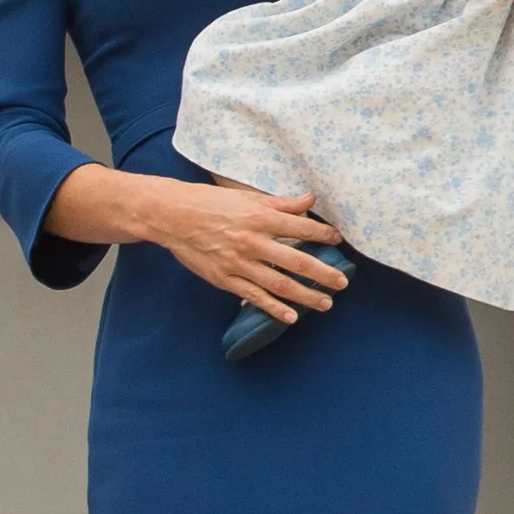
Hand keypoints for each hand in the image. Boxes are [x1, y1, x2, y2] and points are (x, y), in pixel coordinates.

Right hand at [146, 181, 347, 325]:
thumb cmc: (208, 202)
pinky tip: (291, 316)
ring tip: (325, 303)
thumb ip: (280, 202)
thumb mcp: (245, 197)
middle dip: (323, 273)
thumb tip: (309, 201)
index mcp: (259, 217)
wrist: (171, 215)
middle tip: (343, 282)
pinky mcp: (224, 278)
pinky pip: (253, 296)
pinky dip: (273, 308)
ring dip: (305, 295)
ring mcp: (238, 263)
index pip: (301, 228)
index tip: (338, 240)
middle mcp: (252, 241)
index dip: (323, 235)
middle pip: (296, 261)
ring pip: (279, 283)